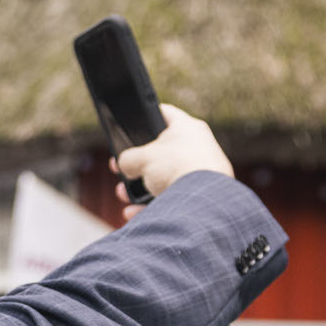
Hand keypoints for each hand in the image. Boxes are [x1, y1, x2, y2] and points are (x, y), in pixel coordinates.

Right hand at [113, 104, 232, 217]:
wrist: (202, 198)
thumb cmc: (175, 167)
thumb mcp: (140, 158)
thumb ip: (127, 158)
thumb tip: (126, 166)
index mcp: (187, 128)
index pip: (164, 113)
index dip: (146, 115)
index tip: (133, 123)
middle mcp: (198, 147)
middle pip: (162, 151)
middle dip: (138, 164)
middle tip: (122, 169)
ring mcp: (202, 171)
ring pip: (165, 177)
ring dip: (141, 187)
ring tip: (124, 195)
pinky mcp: (202, 194)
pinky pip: (172, 197)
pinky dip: (153, 204)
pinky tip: (133, 212)